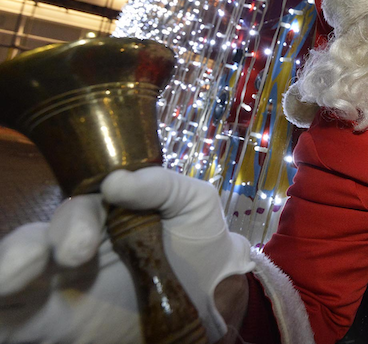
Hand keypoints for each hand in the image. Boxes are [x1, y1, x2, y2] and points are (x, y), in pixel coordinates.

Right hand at [0, 167, 253, 342]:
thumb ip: (161, 184)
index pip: (75, 207)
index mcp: (102, 213)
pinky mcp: (52, 321)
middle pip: (36, 239)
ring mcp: (58, 283)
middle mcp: (73, 244)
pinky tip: (3, 305)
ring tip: (15, 273)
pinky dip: (1, 313)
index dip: (76, 217)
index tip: (88, 239)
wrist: (212, 295)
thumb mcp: (193, 202)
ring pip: (14, 272)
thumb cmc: (200, 239)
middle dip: (34, 244)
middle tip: (72, 255)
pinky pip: (10, 318)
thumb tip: (116, 181)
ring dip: (8, 268)